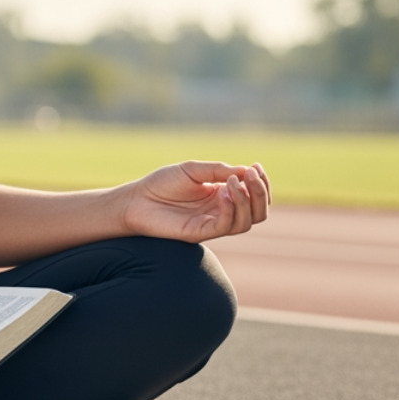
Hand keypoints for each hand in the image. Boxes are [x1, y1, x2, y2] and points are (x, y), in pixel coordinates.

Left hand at [122, 161, 269, 243]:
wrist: (136, 200)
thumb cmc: (162, 183)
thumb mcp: (194, 170)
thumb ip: (220, 170)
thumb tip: (247, 171)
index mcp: (223, 195)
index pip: (254, 196)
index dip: (261, 183)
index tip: (256, 166)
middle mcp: (221, 211)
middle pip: (258, 212)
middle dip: (261, 192)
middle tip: (250, 175)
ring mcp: (212, 224)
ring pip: (246, 222)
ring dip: (246, 200)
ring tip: (233, 182)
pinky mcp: (200, 233)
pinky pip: (225, 227)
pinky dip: (231, 210)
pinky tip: (223, 195)